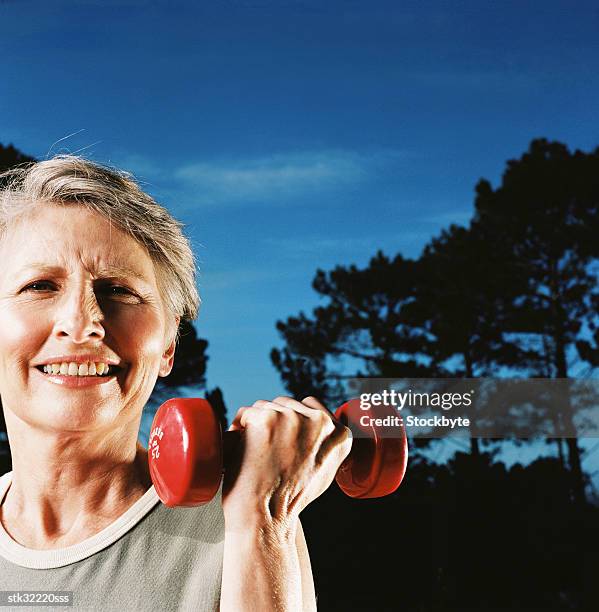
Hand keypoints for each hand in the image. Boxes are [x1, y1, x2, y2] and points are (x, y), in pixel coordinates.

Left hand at [222, 396, 351, 532]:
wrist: (266, 518)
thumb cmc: (289, 500)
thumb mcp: (324, 471)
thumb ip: (325, 444)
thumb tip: (320, 424)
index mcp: (339, 434)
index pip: (309, 406)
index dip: (291, 422)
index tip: (282, 441)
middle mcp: (319, 422)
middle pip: (286, 404)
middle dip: (272, 423)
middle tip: (264, 451)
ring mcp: (293, 418)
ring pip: (265, 407)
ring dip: (255, 424)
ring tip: (253, 452)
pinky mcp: (268, 419)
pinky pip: (246, 413)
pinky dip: (238, 429)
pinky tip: (240, 450)